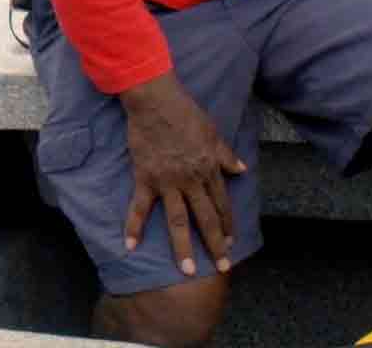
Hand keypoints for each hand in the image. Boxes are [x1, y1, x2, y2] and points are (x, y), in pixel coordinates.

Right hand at [117, 73, 245, 276]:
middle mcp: (191, 180)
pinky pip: (140, 206)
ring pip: (178, 220)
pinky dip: (134, 226)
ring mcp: (168, 182)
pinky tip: (130, 245)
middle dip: (215, 245)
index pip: (221, 204)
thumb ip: (226, 155)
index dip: (226, 225)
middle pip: (205, 218)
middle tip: (222, 267)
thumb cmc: (185, 113)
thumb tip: (241, 170)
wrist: (155, 101)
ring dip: (183, 247)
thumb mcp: (213, 132)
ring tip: (188, 270)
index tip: (229, 243)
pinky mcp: (146, 178)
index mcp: (209, 169)